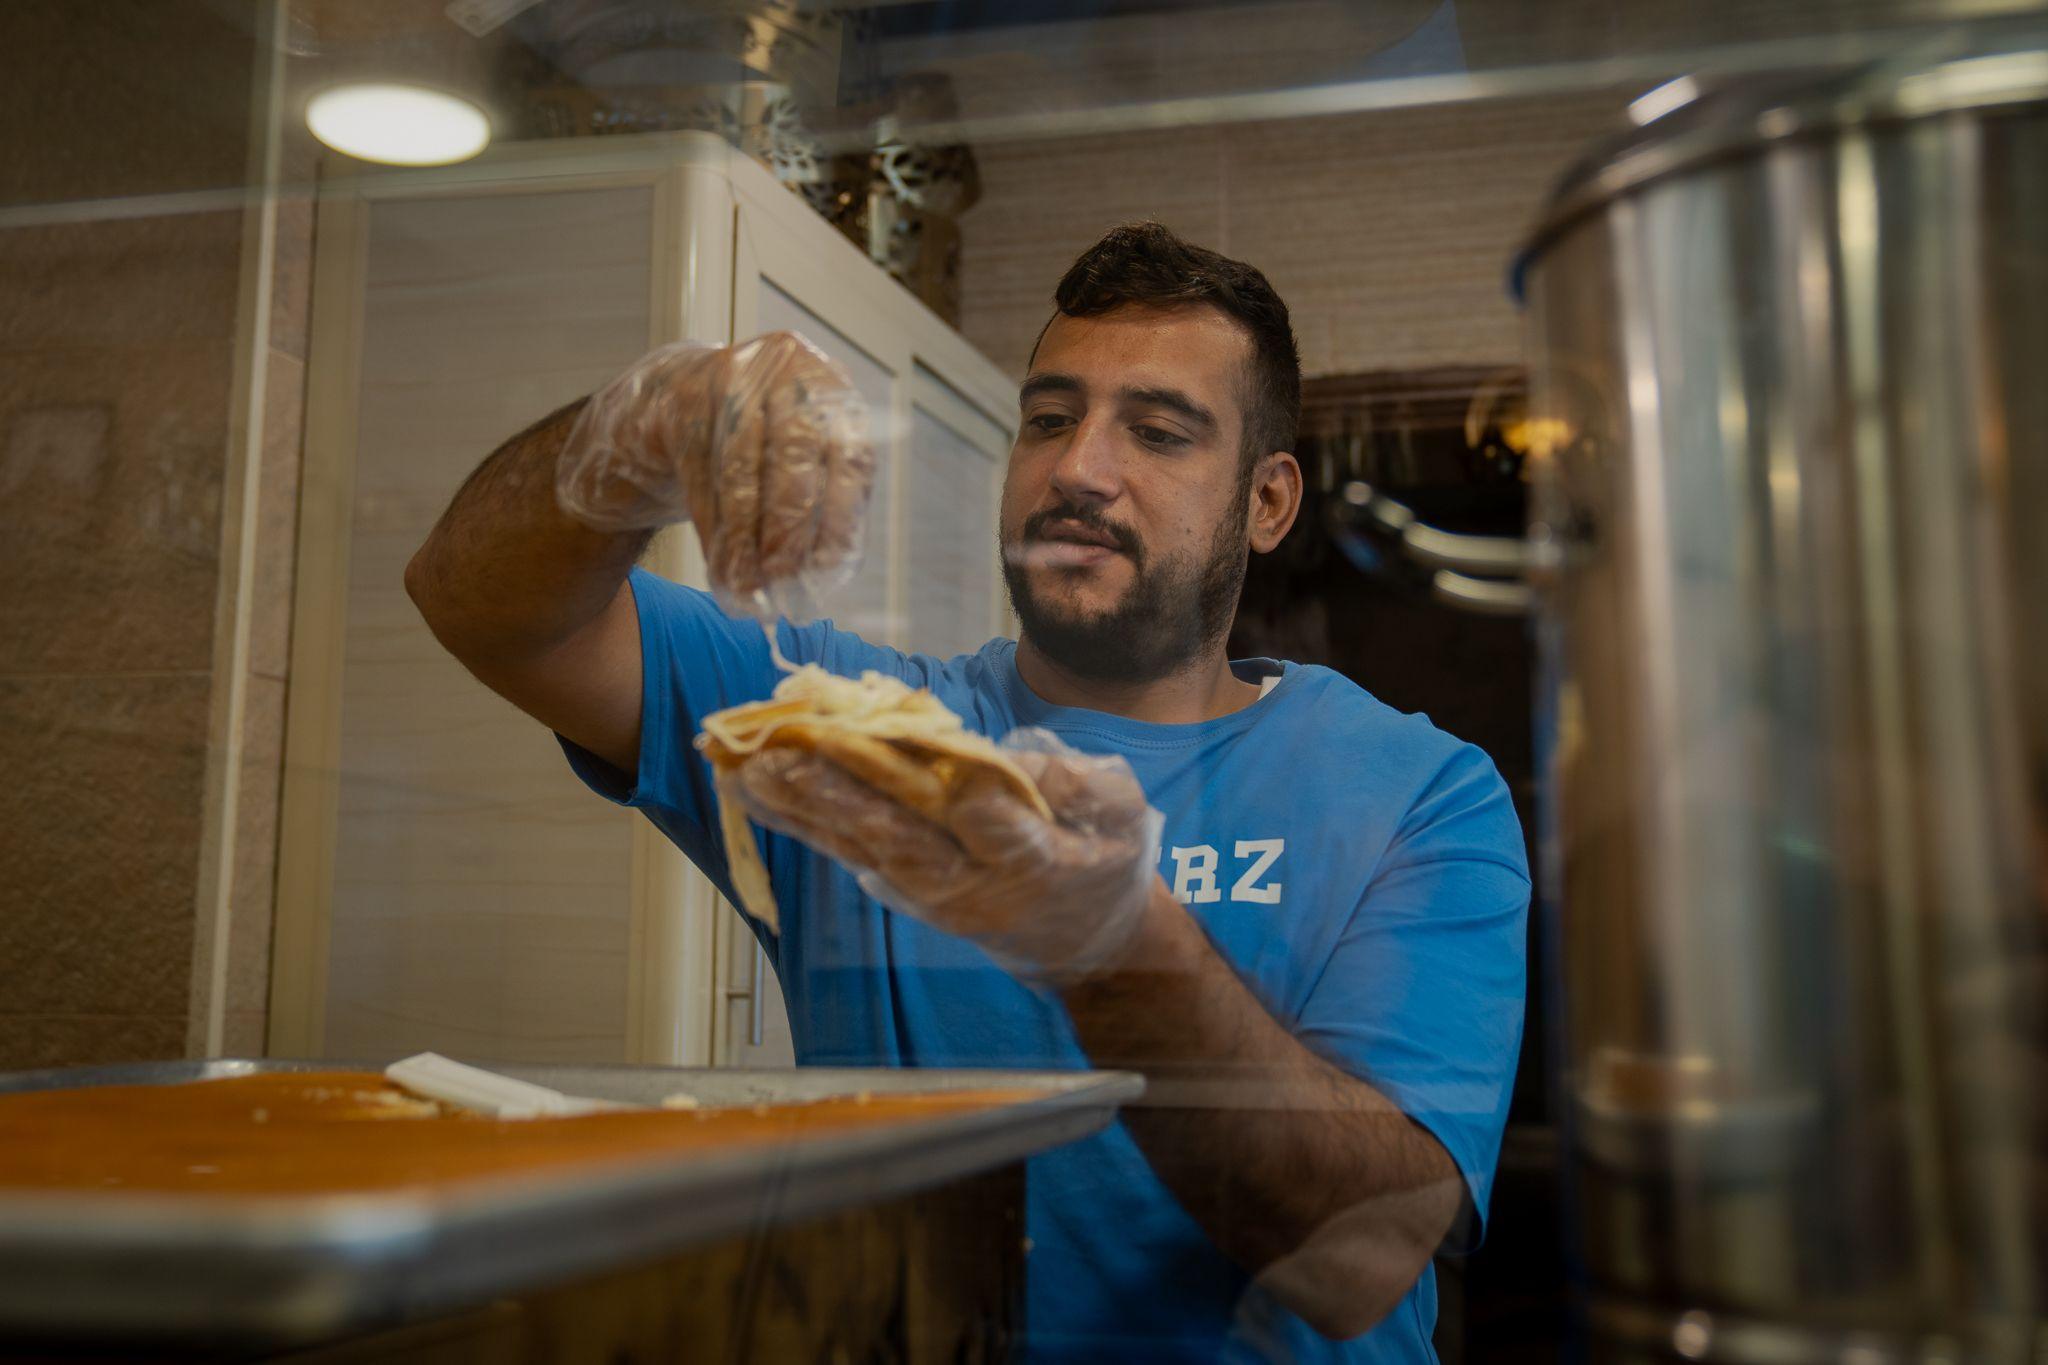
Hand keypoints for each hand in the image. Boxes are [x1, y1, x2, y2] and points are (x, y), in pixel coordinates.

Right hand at [554, 332, 872, 619]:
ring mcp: (732, 377)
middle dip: (789, 533)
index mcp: (833, 389)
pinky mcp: (683, 399)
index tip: (826, 572)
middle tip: (783, 588)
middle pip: (794, 460)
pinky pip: (700, 474)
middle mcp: (788, 370)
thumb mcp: (798, 456)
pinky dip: (712, 530)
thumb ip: (821, 498)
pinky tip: (720, 569)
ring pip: (740, 473)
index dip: (840, 520)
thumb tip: (824, 575)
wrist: (675, 399)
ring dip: (745, 543)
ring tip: (749, 593)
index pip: (851, 458)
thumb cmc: (754, 442)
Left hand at [731, 730, 1164, 982]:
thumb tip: (1013, 760)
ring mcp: (929, 892)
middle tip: (782, 758)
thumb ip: (1078, 786)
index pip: (997, 831)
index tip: (935, 769)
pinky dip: (796, 819)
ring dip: (797, 807)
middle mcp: (971, 884)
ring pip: (860, 845)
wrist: (1082, 941)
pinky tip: (751, 790)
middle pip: (903, 837)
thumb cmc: (1102, 856)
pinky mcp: (901, 888)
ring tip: (741, 770)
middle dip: (839, 795)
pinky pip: (845, 850)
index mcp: (1038, 862)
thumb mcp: (1119, 814)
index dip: (965, 803)